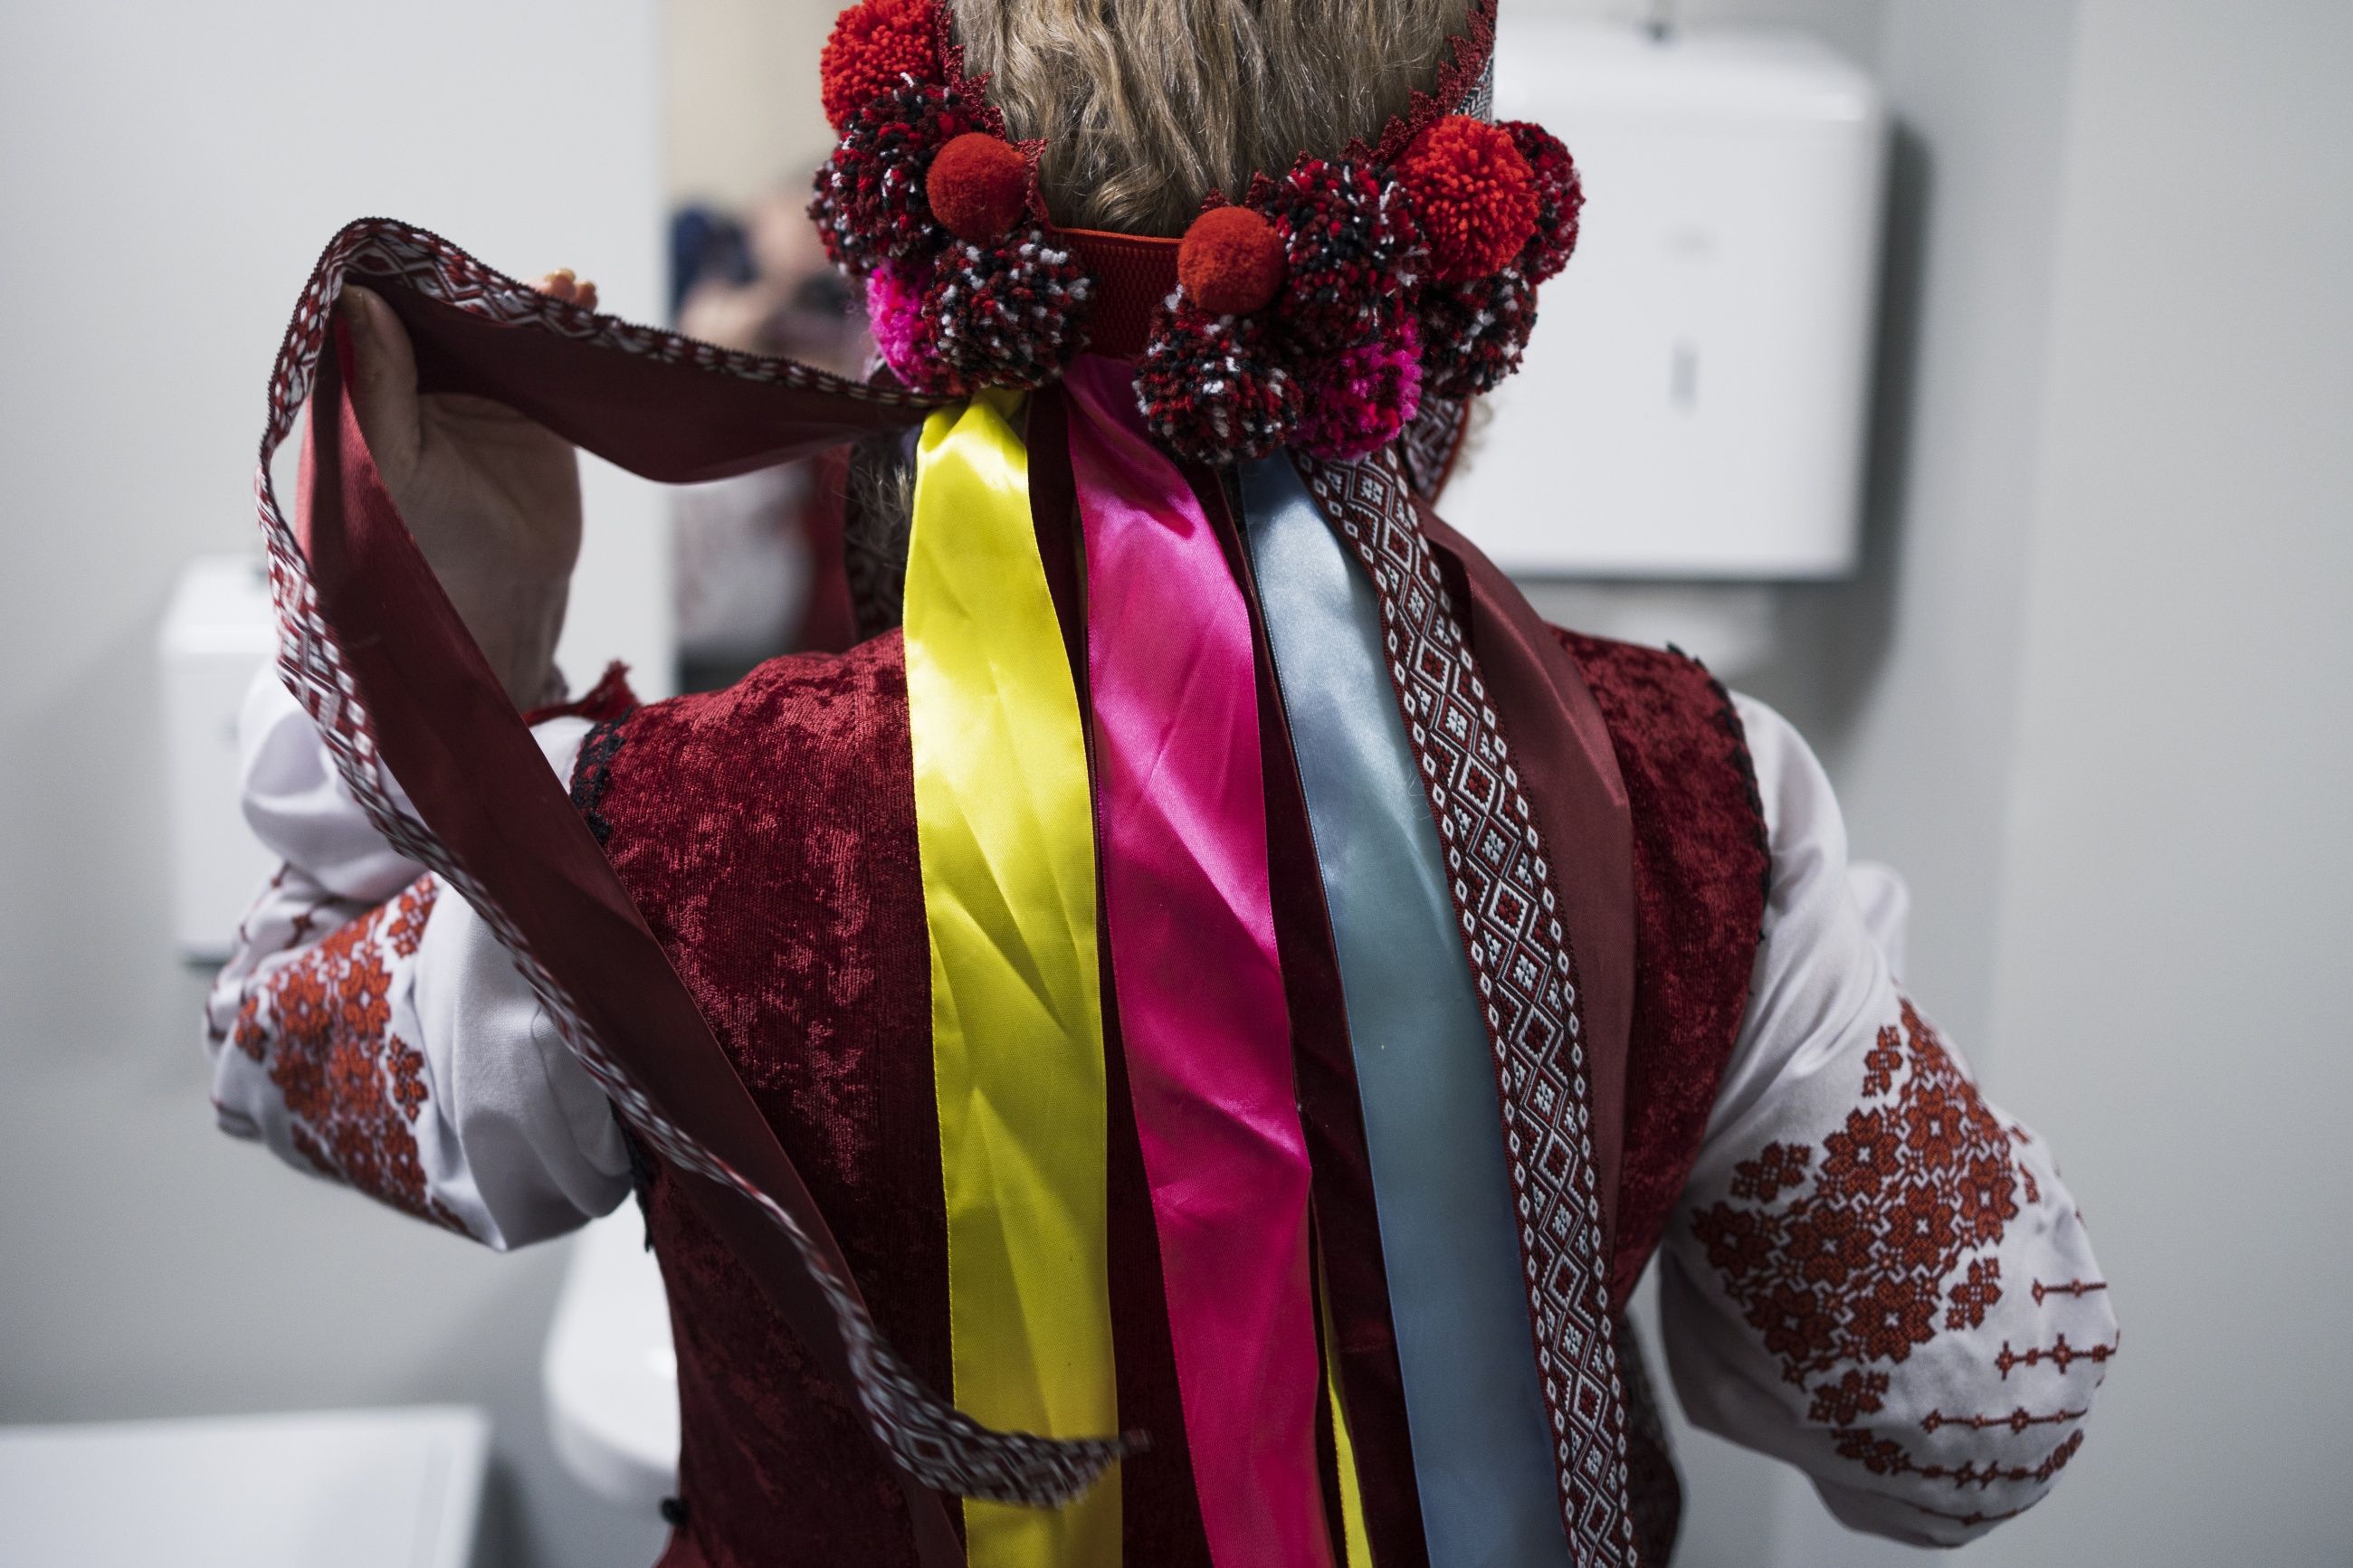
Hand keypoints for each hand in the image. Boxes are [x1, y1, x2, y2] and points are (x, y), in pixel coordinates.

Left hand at [337, 271, 595, 706]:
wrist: (504, 593)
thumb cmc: (426, 543)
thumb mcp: (389, 465)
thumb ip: (374, 386)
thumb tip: (359, 299)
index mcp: (366, 393)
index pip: (373, 317)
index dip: (396, 282)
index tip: (421, 255)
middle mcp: (418, 383)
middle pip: (441, 312)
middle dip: (472, 286)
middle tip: (504, 274)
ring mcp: (477, 392)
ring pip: (495, 327)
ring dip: (526, 300)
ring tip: (558, 285)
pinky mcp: (530, 407)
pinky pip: (543, 355)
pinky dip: (563, 325)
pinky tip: (580, 300)